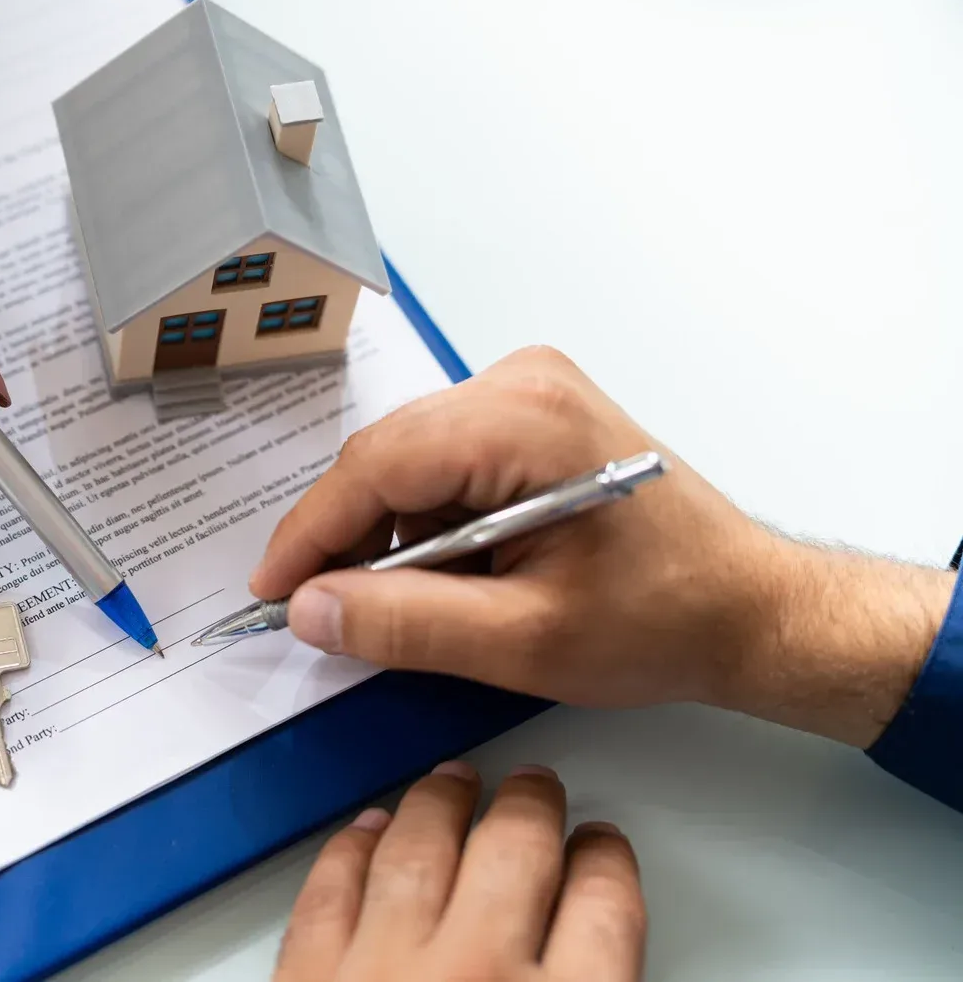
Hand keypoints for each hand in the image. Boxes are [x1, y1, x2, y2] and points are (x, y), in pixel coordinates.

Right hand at [253, 346, 955, 746]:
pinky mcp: (534, 409)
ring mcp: (529, 387)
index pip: (376, 465)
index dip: (310, 532)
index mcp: (522, 421)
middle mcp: (520, 380)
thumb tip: (310, 609)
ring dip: (388, 529)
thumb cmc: (661, 620)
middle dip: (346, 534)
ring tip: (401, 601)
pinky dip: (425, 515)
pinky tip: (446, 570)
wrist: (749, 606)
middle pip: (386, 454)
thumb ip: (406, 625)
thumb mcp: (524, 641)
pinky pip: (442, 455)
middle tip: (326, 610)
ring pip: (408, 456)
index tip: (272, 591)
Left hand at [277, 763, 644, 981]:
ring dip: (440, 804)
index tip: (601, 846)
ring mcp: (385, 970)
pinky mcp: (310, 981)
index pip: (604, 908)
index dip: (606, 864)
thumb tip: (594, 961)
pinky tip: (369, 830)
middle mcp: (478, 974)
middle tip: (533, 787)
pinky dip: (352, 853)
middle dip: (529, 808)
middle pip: (514, 854)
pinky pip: (330, 894)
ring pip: (419, 850)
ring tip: (454, 780)